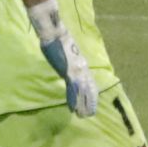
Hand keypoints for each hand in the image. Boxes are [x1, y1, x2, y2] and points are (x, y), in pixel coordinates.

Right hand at [28, 0, 97, 117]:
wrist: (54, 32)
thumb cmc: (57, 38)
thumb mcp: (65, 50)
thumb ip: (67, 58)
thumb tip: (66, 62)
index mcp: (81, 62)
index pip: (89, 80)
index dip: (92, 92)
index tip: (93, 102)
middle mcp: (82, 67)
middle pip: (89, 88)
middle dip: (90, 101)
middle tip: (91, 113)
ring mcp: (76, 70)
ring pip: (83, 91)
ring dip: (83, 104)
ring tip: (84, 115)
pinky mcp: (68, 72)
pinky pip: (72, 89)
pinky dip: (73, 100)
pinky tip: (73, 108)